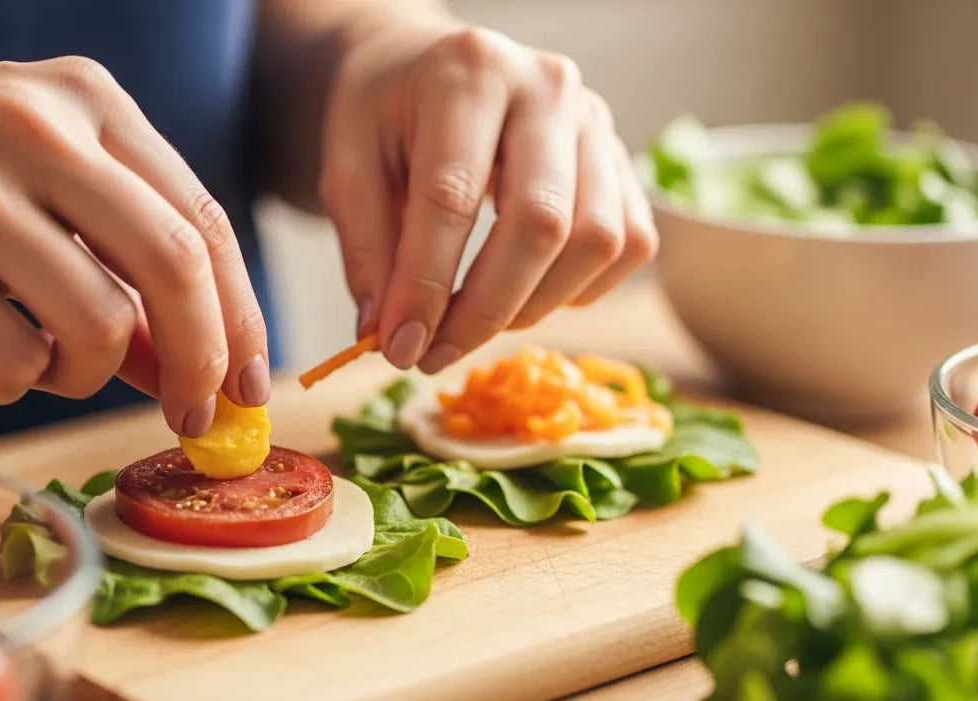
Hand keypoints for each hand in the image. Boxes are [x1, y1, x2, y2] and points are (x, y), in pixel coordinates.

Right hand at [0, 60, 267, 436]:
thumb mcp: (31, 181)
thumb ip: (117, 259)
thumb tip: (191, 368)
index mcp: (85, 101)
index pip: (205, 220)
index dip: (243, 316)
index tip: (251, 384)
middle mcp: (37, 130)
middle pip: (178, 267)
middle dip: (205, 363)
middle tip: (196, 417)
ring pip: (100, 326)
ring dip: (86, 375)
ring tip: (39, 354)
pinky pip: (11, 364)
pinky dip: (12, 381)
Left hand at [319, 24, 658, 371]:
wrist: (431, 69)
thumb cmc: (387, 115)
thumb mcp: (346, 166)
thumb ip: (367, 249)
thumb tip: (390, 334)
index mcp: (468, 72)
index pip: (453, 195)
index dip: (426, 284)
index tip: (401, 346)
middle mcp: (548, 88)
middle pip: (542, 222)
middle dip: (486, 308)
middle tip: (436, 353)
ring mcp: (598, 122)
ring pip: (596, 241)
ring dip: (535, 306)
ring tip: (476, 322)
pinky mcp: (624, 161)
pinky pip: (631, 245)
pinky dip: (580, 290)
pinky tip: (526, 291)